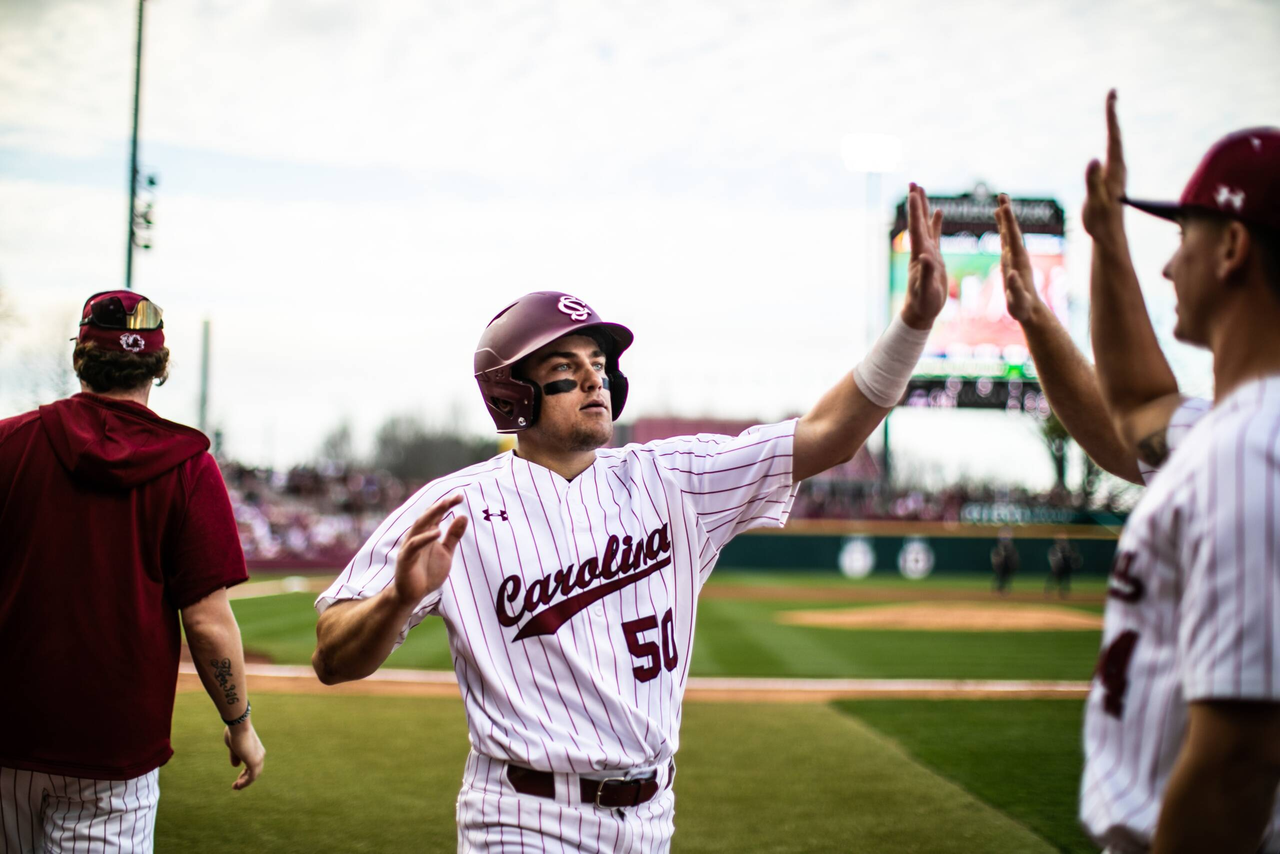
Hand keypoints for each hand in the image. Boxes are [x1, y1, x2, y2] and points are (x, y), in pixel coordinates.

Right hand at [224, 721, 264, 790]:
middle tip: (237, 785)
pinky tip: (237, 785)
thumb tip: (236, 766)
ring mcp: (258, 758)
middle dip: (245, 779)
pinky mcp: (254, 762)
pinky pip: (251, 777)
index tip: (238, 778)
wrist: (238, 725)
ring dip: (244, 783)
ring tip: (235, 787)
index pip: (253, 765)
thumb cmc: (235, 732)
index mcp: (256, 749)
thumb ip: (236, 756)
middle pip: (255, 771)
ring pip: (254, 775)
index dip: (246, 773)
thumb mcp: (234, 746)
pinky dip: (245, 782)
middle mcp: (260, 754)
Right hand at [392, 494, 468, 606]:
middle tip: (455, 497)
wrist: (412, 595)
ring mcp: (410, 546)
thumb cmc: (428, 572)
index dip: (447, 504)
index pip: (436, 514)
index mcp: (427, 533)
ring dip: (432, 514)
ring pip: (419, 526)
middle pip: (428, 516)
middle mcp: (417, 536)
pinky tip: (437, 532)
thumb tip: (463, 516)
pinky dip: (425, 538)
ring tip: (445, 505)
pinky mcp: (405, 558)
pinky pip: (414, 545)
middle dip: (441, 505)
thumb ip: (453, 536)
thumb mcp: (446, 553)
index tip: (460, 496)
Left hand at [901, 183, 946, 329]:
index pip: (916, 229)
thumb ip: (926, 273)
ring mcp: (927, 252)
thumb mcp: (926, 290)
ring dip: (923, 207)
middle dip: (916, 202)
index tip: (912, 193)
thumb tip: (925, 257)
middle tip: (913, 183)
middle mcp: (921, 250)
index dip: (915, 211)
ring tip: (920, 189)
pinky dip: (935, 222)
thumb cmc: (923, 304)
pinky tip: (937, 211)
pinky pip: (935, 235)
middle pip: (918, 222)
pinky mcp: (934, 257)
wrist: (921, 312)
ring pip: (924, 225)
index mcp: (919, 256)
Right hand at [994, 194, 1047, 325]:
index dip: (1008, 221)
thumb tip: (1011, 275)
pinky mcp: (1010, 262)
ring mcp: (1014, 258)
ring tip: (1000, 204)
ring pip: (1008, 234)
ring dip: (1004, 219)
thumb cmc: (1022, 307)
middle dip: (1007, 213)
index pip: (1012, 237)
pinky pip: (1006, 242)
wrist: (1029, 310)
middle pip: (1011, 231)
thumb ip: (1015, 288)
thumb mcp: (1017, 300)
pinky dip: (1003, 230)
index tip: (1004, 206)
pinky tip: (1001, 225)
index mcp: (1018, 261)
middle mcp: (1017, 256)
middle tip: (1002, 195)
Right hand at [1082, 89, 1126, 242]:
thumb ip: (1094, 181)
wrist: (1109, 237)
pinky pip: (1111, 153)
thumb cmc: (1101, 221)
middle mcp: (1118, 168)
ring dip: (1112, 127)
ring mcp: (1116, 174)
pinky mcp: (1111, 181)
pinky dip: (1109, 141)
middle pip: (1116, 135)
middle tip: (1112, 95)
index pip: (1113, 135)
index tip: (1112, 95)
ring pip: (1115, 144)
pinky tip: (1107, 145)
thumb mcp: (1095, 201)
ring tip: (1110, 111)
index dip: (1112, 115)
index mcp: (1115, 169)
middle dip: (1112, 115)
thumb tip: (1094, 159)